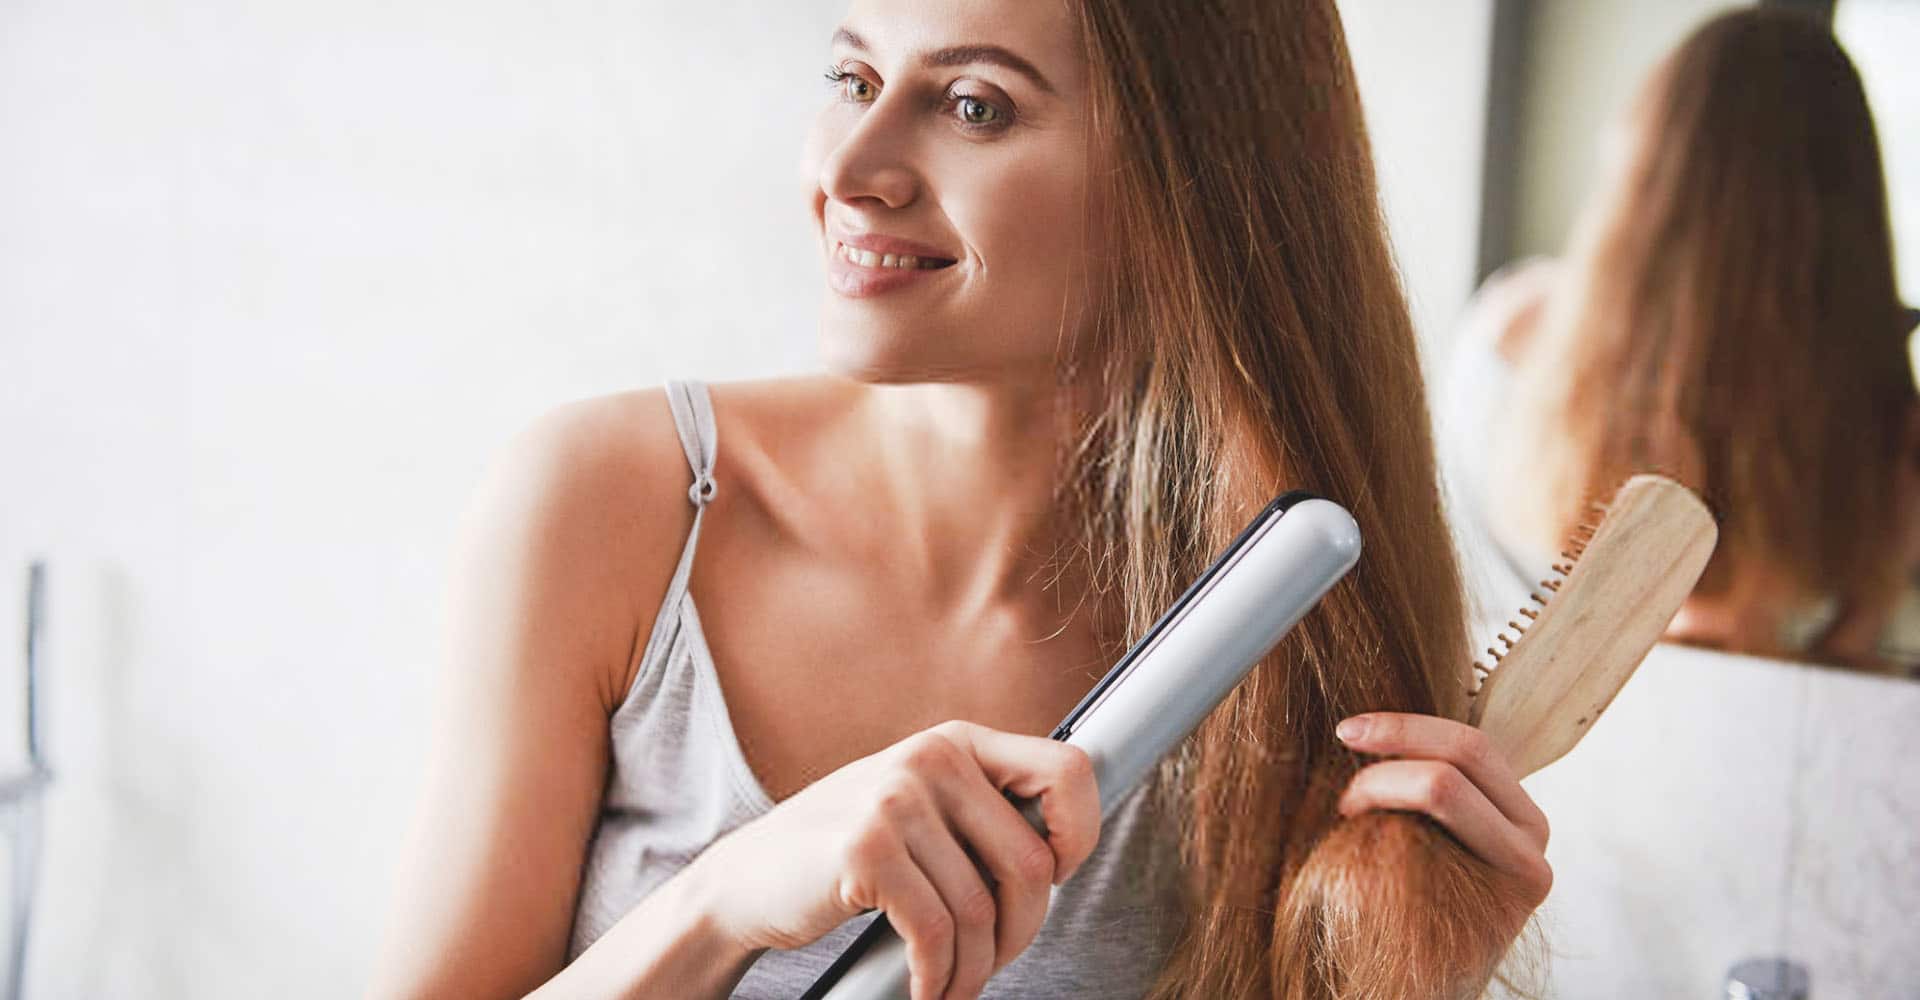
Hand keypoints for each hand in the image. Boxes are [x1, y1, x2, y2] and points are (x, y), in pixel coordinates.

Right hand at [685, 720, 1100, 999]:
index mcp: (957, 742)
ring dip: (974, 969)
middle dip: (1021, 933)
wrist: (745, 880)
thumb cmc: (845, 855)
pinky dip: (938, 977)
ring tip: (953, 984)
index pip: (1069, 769)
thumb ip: (980, 815)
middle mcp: (931, 758)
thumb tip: (1062, 856)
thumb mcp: (919, 809)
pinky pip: (936, 933)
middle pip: (1031, 863)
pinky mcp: (866, 851)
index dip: (1080, 834)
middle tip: (991, 962)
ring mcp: (895, 800)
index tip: (1052, 879)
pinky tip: (926, 989)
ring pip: (982, 911)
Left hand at [1333, 712, 1552, 917]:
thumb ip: (1424, 788)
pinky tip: (1355, 874)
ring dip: (1378, 792)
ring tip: (1347, 824)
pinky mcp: (1496, 908)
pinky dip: (1373, 849)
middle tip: (1342, 773)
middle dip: (1390, 752)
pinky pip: (1421, 847)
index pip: (1470, 744)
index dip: (1405, 726)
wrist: (1418, 992)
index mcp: (1518, 811)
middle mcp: (1532, 840)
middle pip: (1462, 757)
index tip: (1349, 731)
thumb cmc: (1411, 906)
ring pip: (1442, 790)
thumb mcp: (1428, 833)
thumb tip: (1364, 729)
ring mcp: (1520, 875)